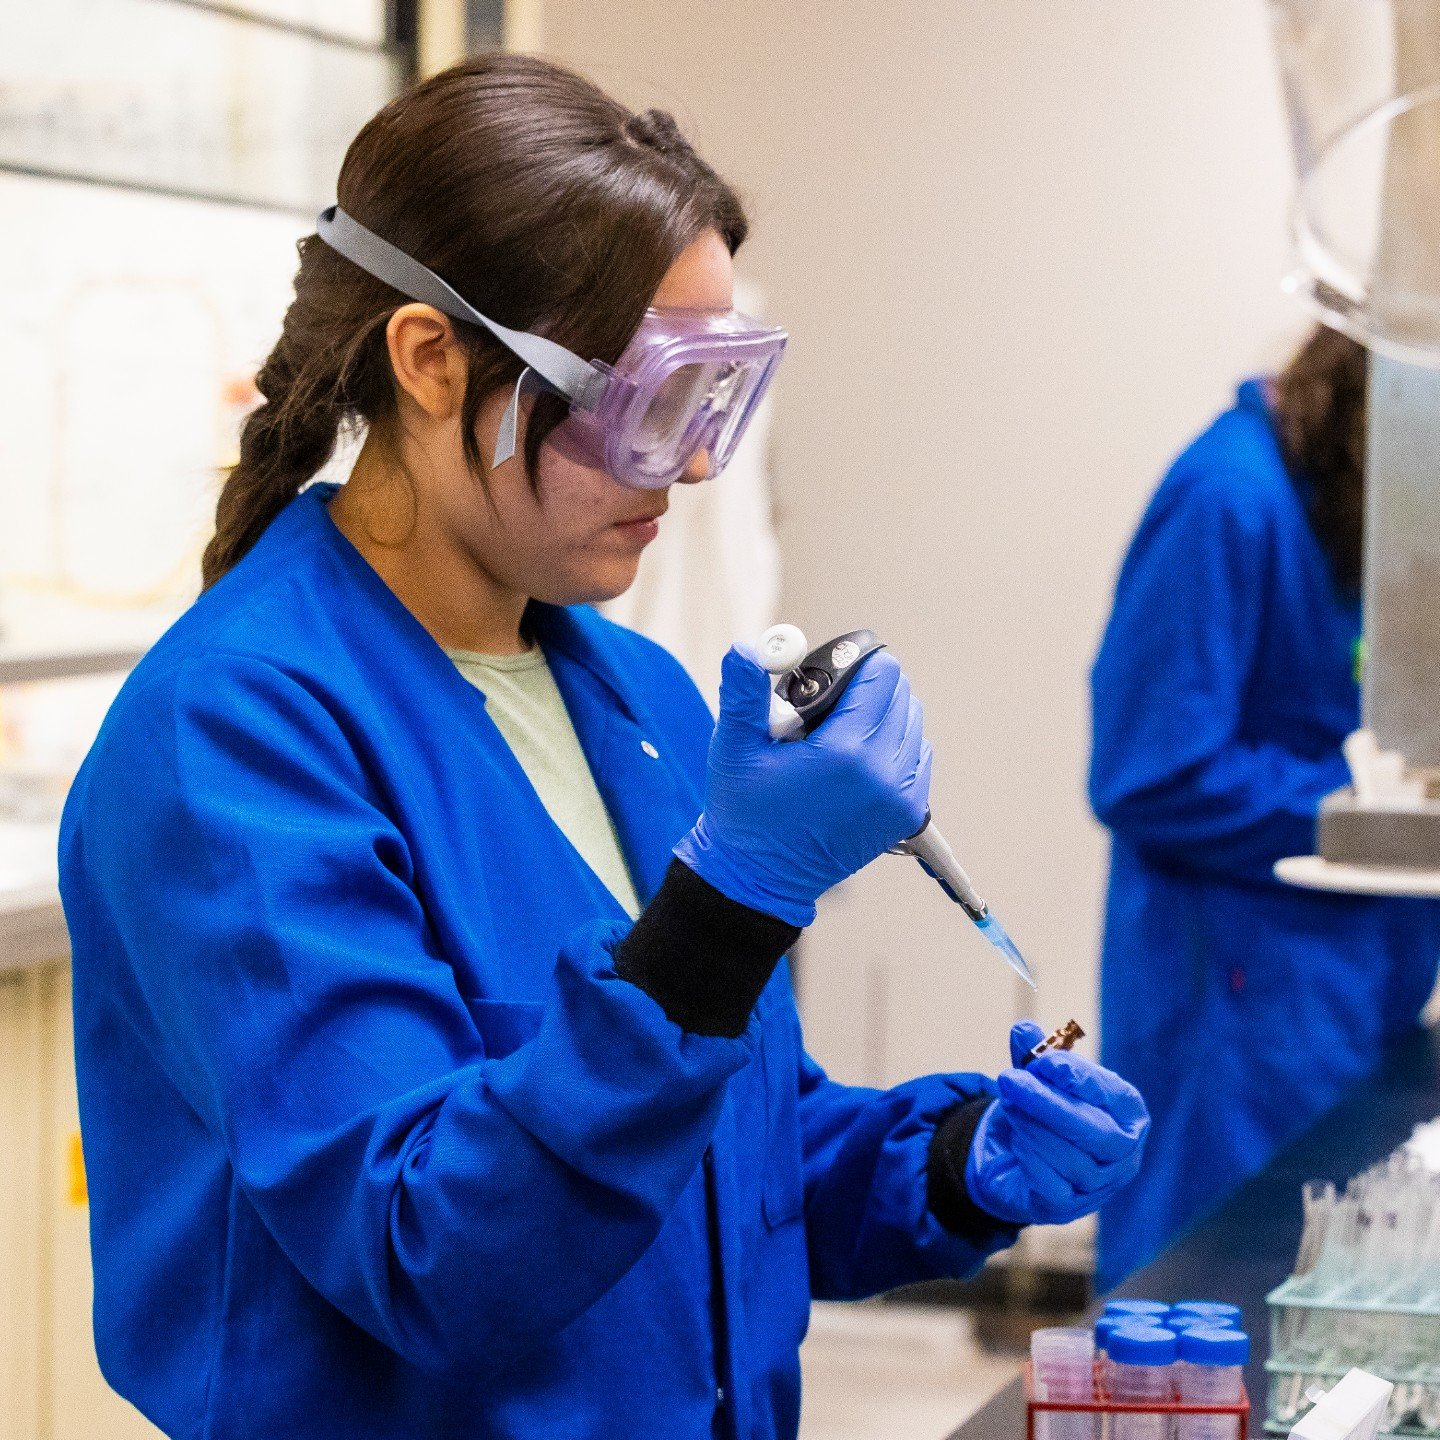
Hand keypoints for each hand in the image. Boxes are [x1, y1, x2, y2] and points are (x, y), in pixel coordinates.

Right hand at [674, 643, 931, 926]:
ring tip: (835, 736)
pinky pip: (917, 755)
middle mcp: (884, 775)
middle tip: (822, 711)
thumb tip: (747, 648)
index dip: (855, 662)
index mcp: (845, 754)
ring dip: (881, 716)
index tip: (827, 673)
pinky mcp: (908, 814)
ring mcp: (901, 798)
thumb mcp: (733, 748)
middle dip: (865, 689)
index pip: (882, 675)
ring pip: (912, 722)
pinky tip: (855, 758)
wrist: (761, 875)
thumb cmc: (745, 812)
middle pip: (900, 694)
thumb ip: (743, 693)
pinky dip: (893, 745)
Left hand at [965, 1022, 1149, 1225]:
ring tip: (1007, 1102)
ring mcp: (1098, 1186)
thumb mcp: (1038, 1077)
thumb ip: (1033, 1054)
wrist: (1015, 1158)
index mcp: (1127, 1114)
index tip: (1044, 1061)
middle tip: (1009, 1079)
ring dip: (1031, 1125)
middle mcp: (1122, 1154)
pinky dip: (1028, 1154)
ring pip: (1069, 1157)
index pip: (1113, 1096)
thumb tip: (1024, 1029)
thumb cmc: (1042, 1111)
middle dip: (1048, 1103)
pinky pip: (1048, 1182)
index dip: (1080, 1077)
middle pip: (1093, 1131)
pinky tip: (1015, 1136)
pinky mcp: (1066, 1207)